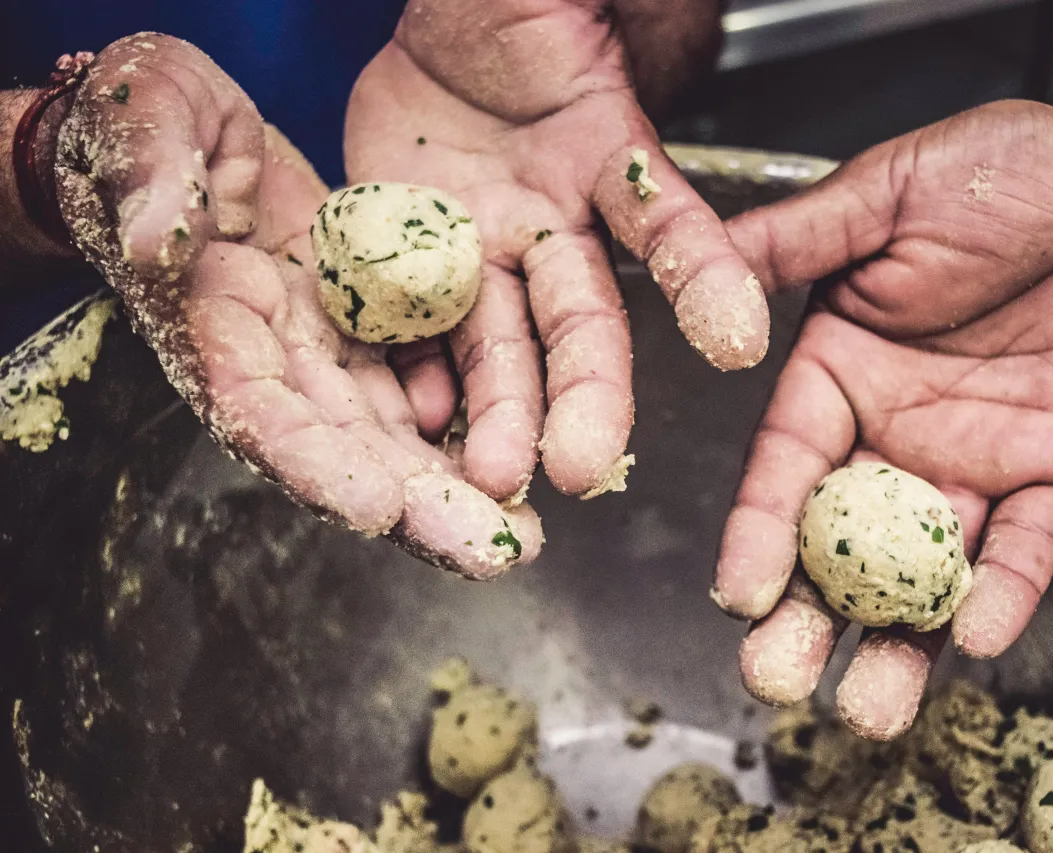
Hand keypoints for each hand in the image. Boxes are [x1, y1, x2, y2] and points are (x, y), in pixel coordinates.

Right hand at [55, 34, 541, 577]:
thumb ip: (149, 168)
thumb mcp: (144, 114)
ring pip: (386, 433)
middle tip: (490, 551)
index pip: (255, 402)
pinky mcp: (362, 327)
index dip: (311, 459)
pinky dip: (458, 429)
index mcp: (208, 314)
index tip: (375, 506)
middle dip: (412, 505)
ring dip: (448, 490)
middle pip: (338, 446)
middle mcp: (270, 352)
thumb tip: (154, 236)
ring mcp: (320, 347)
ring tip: (518, 534)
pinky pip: (413, 385)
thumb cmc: (149, 113)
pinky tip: (511, 470)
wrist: (190, 130)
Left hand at [345, 0, 767, 501]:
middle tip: (580, 467)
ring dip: (500, 412)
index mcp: (618, 173)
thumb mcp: (589, 37)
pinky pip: (411, 322)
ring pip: (501, 343)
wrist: (457, 20)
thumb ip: (639, 74)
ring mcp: (482, 252)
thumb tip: (687, 126)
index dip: (706, 281)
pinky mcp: (412, 256)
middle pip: (580, 324)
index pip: (672, 231)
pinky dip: (414, 372)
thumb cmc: (541, 15)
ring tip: (494, 473)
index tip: (736, 342)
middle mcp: (555, 231)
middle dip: (586, 398)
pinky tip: (416, 416)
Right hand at [713, 100, 1052, 737]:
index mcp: (838, 373)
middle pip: (841, 543)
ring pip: (926, 567)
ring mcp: (976, 462)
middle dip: (809, 616)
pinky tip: (975, 635)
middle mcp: (895, 432)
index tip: (737, 593)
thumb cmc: (1004, 170)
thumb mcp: (886, 194)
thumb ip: (796, 239)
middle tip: (777, 680)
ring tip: (867, 711)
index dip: (759, 531)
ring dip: (898, 642)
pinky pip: (1031, 546)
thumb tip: (693, 258)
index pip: (784, 466)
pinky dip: (1005, 591)